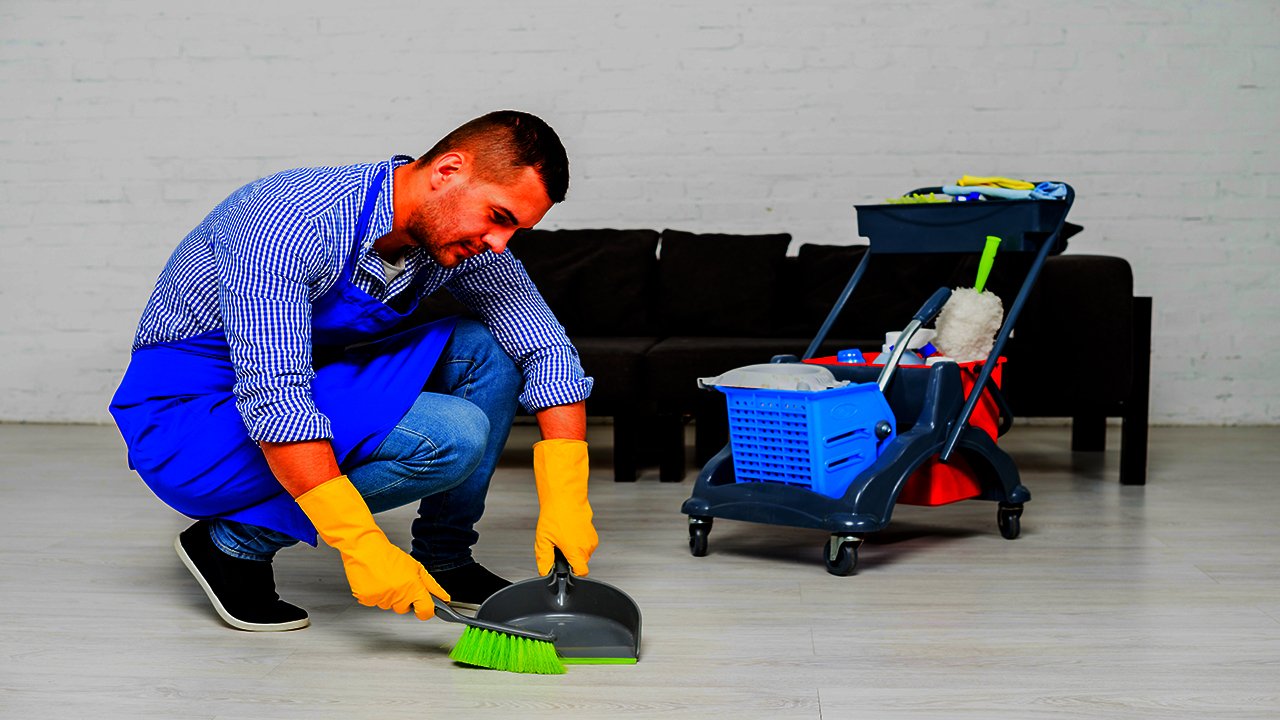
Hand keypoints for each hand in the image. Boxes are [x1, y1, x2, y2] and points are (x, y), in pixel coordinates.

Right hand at [296, 476, 448, 619]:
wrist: (365, 549)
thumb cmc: (389, 556)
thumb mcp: (416, 567)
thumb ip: (431, 585)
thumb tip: (444, 598)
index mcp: (413, 587)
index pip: (426, 611)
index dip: (426, 611)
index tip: (424, 608)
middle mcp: (398, 595)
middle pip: (405, 609)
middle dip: (404, 599)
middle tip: (398, 582)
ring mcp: (382, 598)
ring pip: (389, 606)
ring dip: (388, 596)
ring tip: (385, 579)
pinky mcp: (367, 599)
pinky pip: (375, 603)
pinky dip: (375, 595)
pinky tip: (375, 582)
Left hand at [532, 439, 597, 575]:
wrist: (565, 496)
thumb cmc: (555, 514)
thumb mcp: (543, 540)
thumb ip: (544, 560)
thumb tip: (544, 572)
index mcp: (576, 551)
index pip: (581, 573)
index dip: (571, 574)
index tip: (563, 569)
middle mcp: (587, 547)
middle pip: (580, 563)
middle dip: (569, 558)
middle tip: (557, 546)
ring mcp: (591, 539)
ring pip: (583, 553)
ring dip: (573, 549)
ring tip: (562, 536)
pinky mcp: (593, 533)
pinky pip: (585, 544)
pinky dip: (577, 541)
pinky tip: (568, 531)